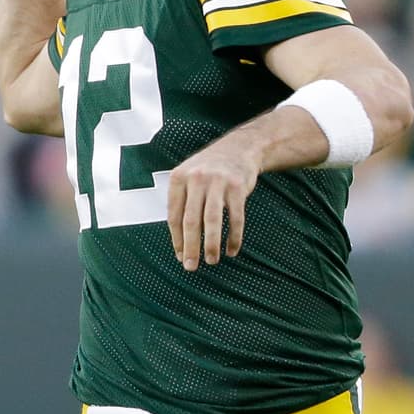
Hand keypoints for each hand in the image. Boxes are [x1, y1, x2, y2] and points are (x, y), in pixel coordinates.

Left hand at [167, 137, 260, 270]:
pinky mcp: (237, 187)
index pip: (174, 215)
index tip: (180, 257)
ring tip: (211, 261)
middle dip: (190, 247)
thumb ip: (182, 202)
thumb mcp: (189, 176)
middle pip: (191, 221)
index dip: (177, 239)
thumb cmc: (210, 169)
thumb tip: (180, 242)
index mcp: (179, 178)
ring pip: (212, 221)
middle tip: (191, 266)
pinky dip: (234, 237)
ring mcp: (218, 182)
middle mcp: (196, 179)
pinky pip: (235, 218)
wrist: (240, 147)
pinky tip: (232, 250)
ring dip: (211, 244)